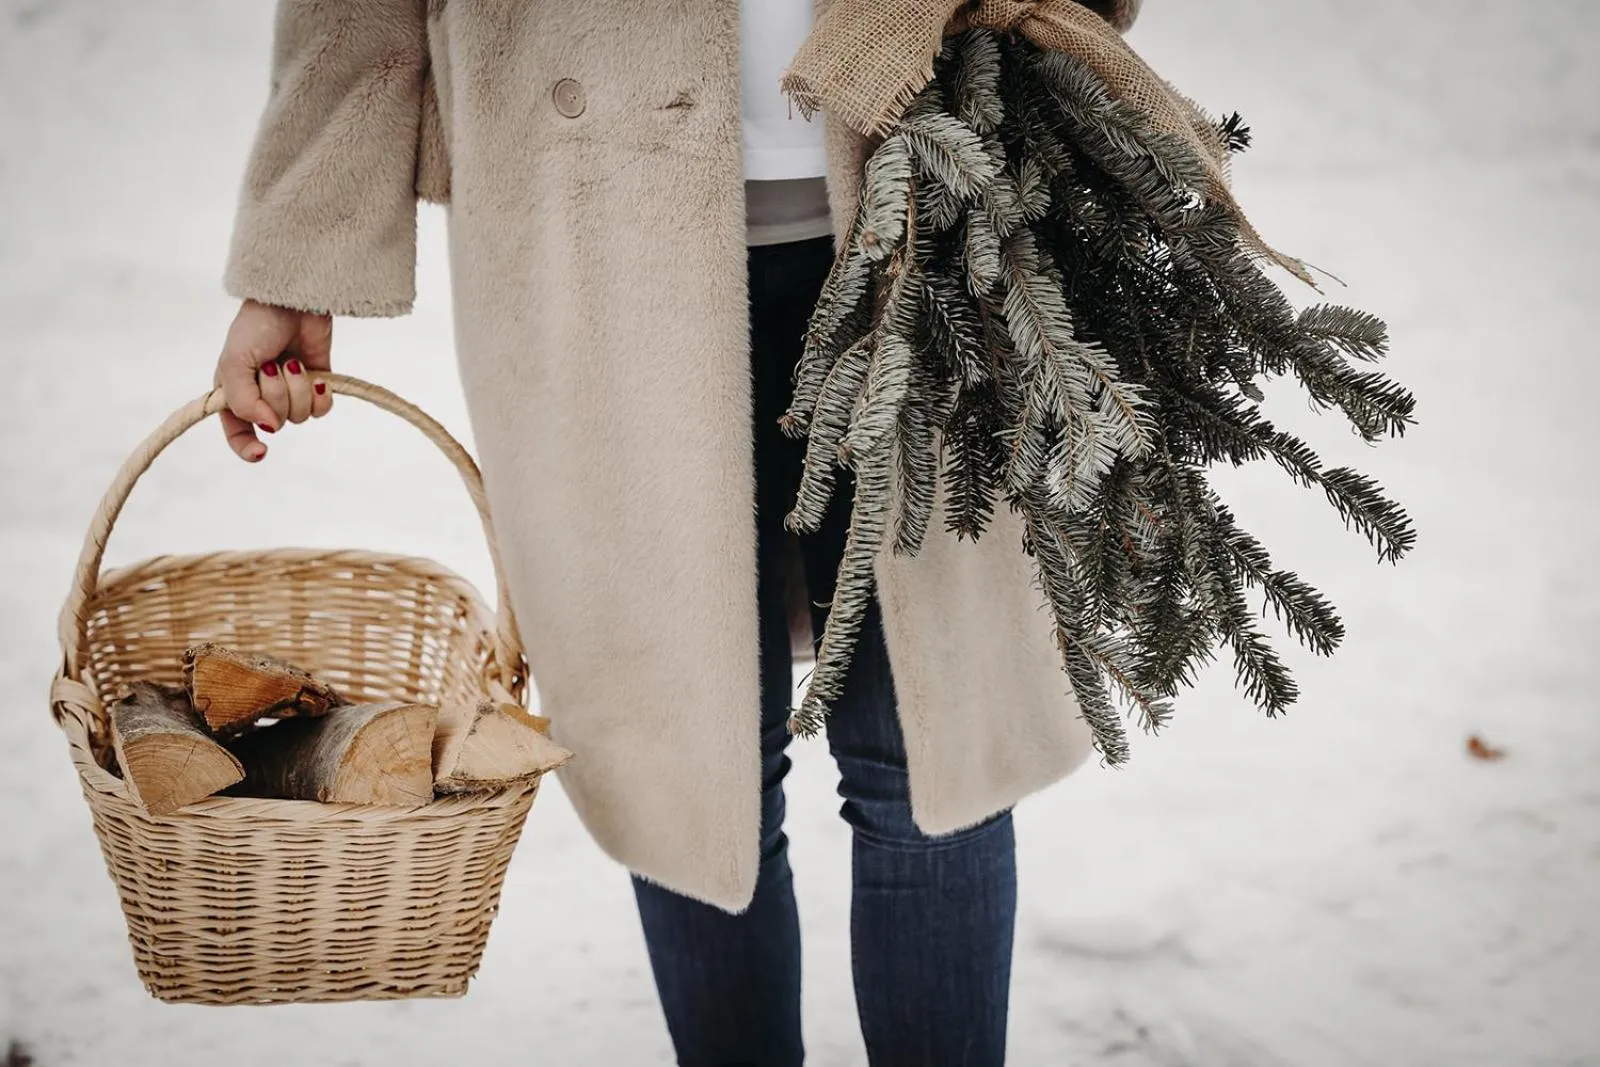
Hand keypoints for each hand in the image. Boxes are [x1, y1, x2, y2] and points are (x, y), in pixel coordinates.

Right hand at [214, 299, 333, 461]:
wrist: (294, 301)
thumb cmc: (257, 326)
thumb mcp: (234, 362)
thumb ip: (242, 401)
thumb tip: (268, 427)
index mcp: (234, 391)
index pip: (237, 431)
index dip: (246, 447)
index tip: (261, 452)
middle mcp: (261, 395)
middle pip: (275, 422)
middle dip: (277, 395)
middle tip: (273, 365)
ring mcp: (290, 391)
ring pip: (300, 417)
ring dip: (299, 389)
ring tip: (293, 361)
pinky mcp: (316, 385)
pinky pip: (322, 410)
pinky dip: (321, 396)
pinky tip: (318, 377)